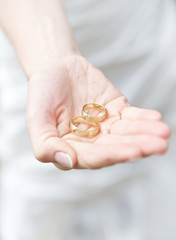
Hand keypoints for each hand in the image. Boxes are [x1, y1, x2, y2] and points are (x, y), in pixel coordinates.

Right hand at [26, 55, 169, 169]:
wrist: (56, 69)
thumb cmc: (42, 94)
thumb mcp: (36, 118)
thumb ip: (45, 143)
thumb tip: (66, 161)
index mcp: (73, 149)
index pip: (94, 157)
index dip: (113, 155)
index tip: (132, 152)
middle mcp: (92, 142)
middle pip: (117, 147)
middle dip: (137, 146)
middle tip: (159, 145)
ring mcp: (107, 127)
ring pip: (128, 133)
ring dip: (146, 133)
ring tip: (163, 132)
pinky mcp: (117, 110)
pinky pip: (132, 116)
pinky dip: (143, 118)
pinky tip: (156, 119)